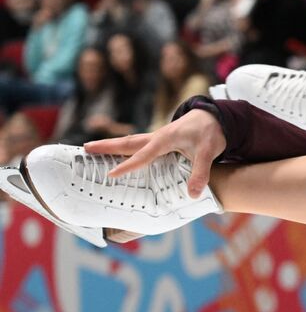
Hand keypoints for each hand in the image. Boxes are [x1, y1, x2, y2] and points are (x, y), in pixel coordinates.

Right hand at [83, 107, 225, 198]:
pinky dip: (124, 149)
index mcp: (166, 139)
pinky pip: (137, 146)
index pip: (144, 155)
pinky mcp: (160, 141)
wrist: (215, 117)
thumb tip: (193, 194)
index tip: (111, 174)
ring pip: (130, 142)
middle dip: (106, 146)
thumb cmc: (210, 132)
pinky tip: (116, 155)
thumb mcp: (209, 152)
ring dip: (111, 146)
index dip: (128, 165)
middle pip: (128, 143)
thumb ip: (200, 172)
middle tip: (85, 149)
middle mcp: (157, 137)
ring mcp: (157, 138)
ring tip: (91, 149)